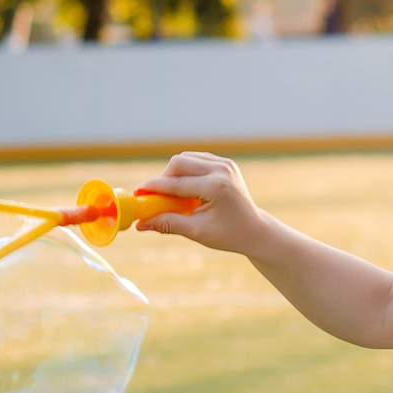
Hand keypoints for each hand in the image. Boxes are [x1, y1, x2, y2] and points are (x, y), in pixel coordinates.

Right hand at [134, 152, 274, 255]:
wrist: (254, 229)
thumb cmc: (227, 234)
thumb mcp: (197, 232)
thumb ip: (168, 224)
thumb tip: (140, 224)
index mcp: (216, 188)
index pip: (176, 183)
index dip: (153, 187)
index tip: (138, 192)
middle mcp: (221, 170)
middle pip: (179, 162)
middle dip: (164, 178)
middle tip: (157, 196)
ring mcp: (225, 164)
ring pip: (186, 158)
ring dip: (174, 173)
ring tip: (174, 195)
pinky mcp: (225, 163)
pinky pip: (196, 159)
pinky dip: (186, 171)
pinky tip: (187, 189)